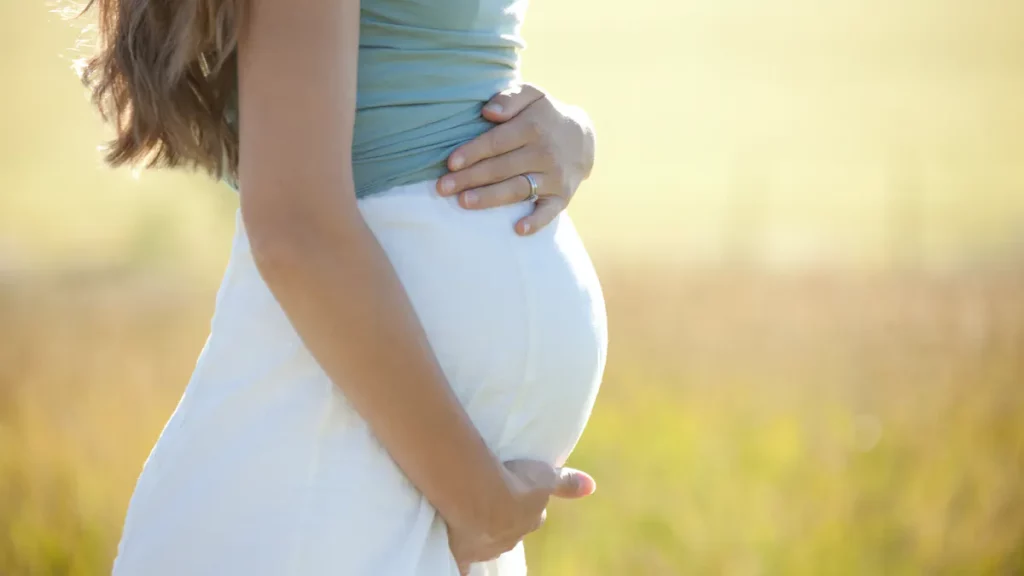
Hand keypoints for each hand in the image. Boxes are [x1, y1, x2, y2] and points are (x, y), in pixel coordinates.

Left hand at [436, 84, 595, 235]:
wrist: (583, 138)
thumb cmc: (543, 116)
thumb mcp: (532, 95)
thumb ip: (510, 98)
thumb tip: (488, 112)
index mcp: (533, 127)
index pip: (497, 142)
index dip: (473, 152)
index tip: (450, 163)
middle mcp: (545, 153)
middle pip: (502, 168)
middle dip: (470, 178)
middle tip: (442, 188)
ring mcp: (554, 177)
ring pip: (518, 189)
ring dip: (490, 198)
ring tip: (463, 202)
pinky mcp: (562, 197)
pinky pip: (549, 212)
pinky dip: (536, 222)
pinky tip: (518, 229)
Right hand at [447, 460, 595, 573]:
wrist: (480, 496)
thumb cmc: (514, 482)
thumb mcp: (544, 477)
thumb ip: (566, 483)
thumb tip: (592, 486)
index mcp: (529, 520)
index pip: (532, 516)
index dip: (524, 505)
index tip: (515, 494)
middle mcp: (511, 538)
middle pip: (510, 530)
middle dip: (504, 520)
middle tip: (491, 502)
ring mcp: (487, 548)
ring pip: (487, 542)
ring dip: (481, 530)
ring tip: (469, 513)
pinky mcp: (464, 554)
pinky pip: (463, 564)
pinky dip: (461, 561)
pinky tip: (458, 556)